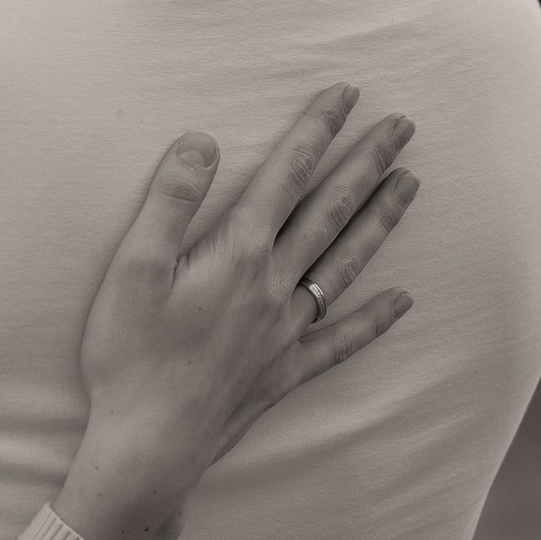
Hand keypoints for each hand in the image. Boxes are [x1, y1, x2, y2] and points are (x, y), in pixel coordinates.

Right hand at [56, 85, 418, 539]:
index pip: (286, 176)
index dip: (317, 131)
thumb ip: (171, 200)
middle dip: (367, 163)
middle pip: (330, 212)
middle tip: (404, 126)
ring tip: (410, 184)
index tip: (347, 94)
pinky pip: (340, 340)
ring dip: (380, 221)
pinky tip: (402, 303)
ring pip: (344, 263)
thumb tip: (203, 140)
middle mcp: (272, 286)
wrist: (149, 445)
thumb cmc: (130, 354)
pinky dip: (373, 320)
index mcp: (236, 254)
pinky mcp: (285, 370)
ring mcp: (285, 330)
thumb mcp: (133, 268)